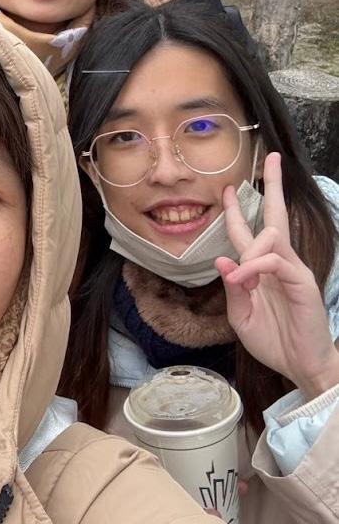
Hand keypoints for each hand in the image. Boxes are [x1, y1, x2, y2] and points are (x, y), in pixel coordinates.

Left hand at [217, 153, 338, 399]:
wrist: (300, 365)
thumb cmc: (272, 340)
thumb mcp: (241, 315)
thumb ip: (232, 288)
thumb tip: (221, 260)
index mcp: (260, 268)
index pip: (248, 232)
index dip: (237, 211)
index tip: (227, 188)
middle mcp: (278, 262)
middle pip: (276, 215)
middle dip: (272, 186)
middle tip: (271, 158)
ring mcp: (292, 270)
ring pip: (273, 236)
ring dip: (249, 249)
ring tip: (241, 279)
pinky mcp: (302, 282)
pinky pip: (275, 262)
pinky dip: (254, 267)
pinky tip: (244, 280)